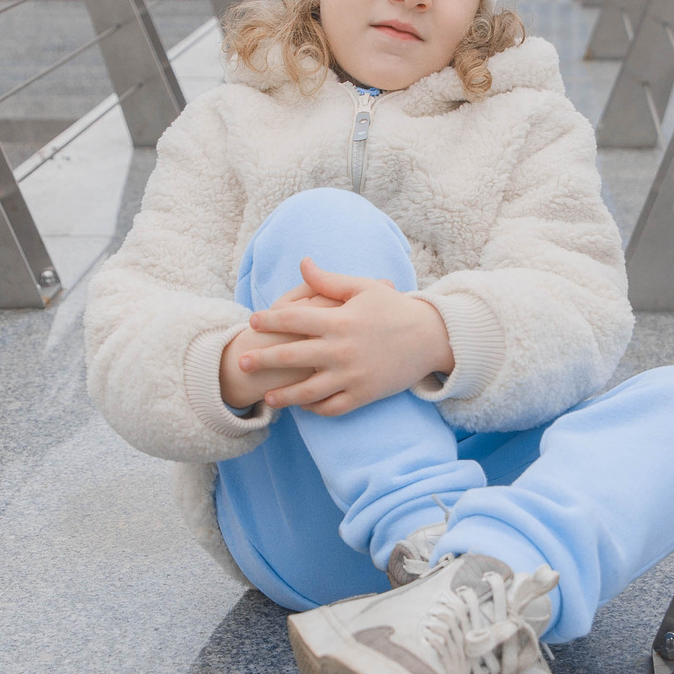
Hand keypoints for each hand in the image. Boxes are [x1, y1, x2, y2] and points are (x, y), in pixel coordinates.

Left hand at [235, 258, 453, 416]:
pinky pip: (333, 407)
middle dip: (264, 360)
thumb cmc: (394, 309)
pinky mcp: (364, 395)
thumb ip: (329, 281)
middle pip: (292, 357)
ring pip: (308, 392)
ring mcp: (352, 375)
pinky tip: (302, 407)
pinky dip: (314, 409)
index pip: (294, 319)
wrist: (431, 338)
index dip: (269, 320)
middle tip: (242, 362)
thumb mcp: (363, 288)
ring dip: (284, 396)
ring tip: (266, 397)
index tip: (252, 321)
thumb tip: (303, 263)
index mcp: (339, 320)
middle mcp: (341, 350)